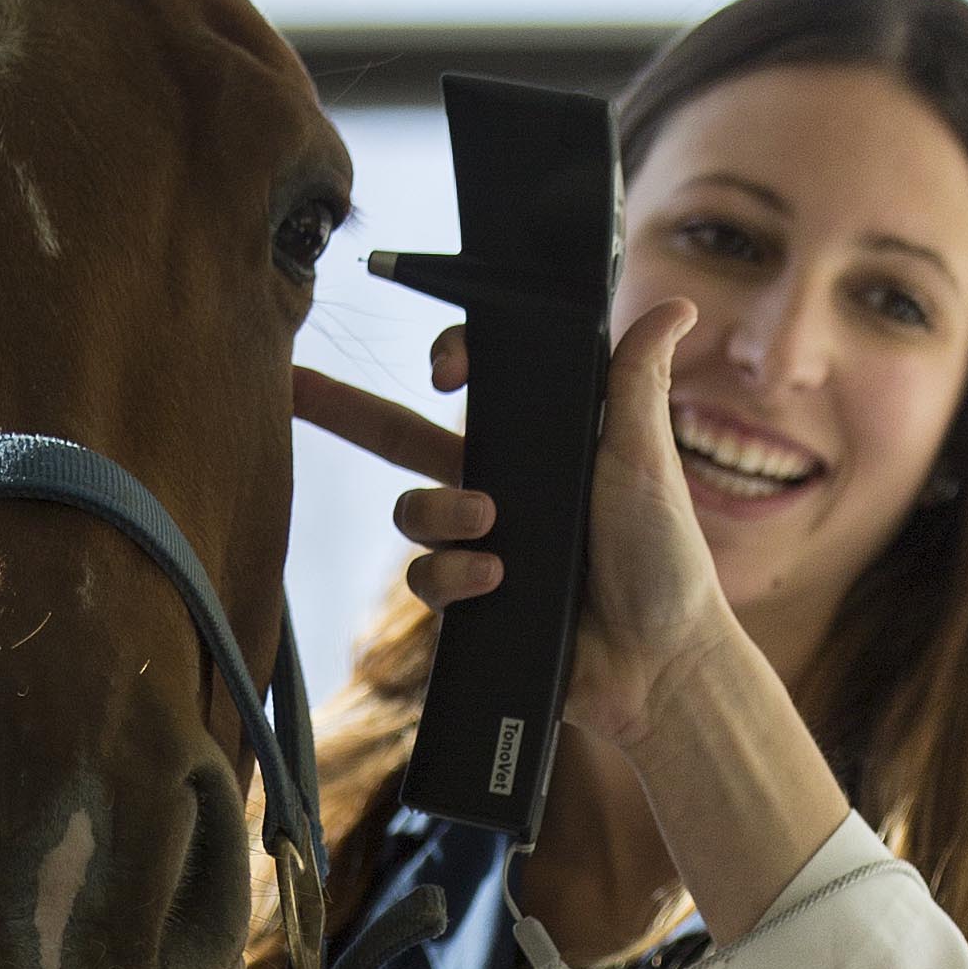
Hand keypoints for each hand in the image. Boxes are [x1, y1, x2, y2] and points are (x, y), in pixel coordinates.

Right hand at [295, 302, 746, 759]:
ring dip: (438, 511)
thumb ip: (636, 382)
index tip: (446, 368)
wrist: (659, 663)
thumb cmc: (664, 560)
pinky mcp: (470, 602)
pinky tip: (492, 579)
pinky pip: (426, 574)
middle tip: (293, 383)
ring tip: (488, 524)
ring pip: (411, 512)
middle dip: (343, 410)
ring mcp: (480, 547)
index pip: (477, 387)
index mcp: (540, 447)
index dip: (450, 361)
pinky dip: (452, 571)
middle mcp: (502, 490)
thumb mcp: (646, 459)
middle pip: (405, 439)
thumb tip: (674, 306)